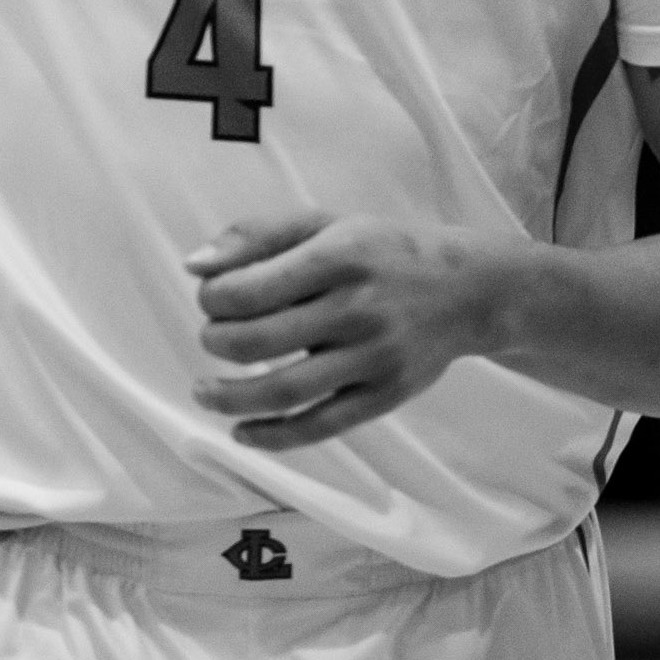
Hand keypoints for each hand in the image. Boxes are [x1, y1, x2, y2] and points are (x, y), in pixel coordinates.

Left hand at [186, 212, 499, 448]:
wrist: (466, 287)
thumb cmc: (380, 250)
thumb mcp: (325, 223)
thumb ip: (256, 235)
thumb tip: (193, 266)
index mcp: (338, 254)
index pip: (250, 289)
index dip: (213, 299)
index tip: (212, 298)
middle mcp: (358, 306)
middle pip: (259, 342)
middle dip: (216, 342)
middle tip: (211, 338)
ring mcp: (374, 356)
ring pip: (285, 391)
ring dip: (230, 397)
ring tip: (204, 390)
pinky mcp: (386, 394)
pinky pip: (321, 425)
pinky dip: (273, 436)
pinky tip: (242, 431)